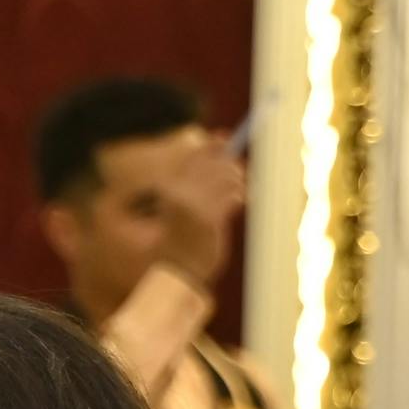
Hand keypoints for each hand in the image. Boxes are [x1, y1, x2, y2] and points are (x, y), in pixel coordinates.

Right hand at [150, 141, 247, 284]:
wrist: (177, 272)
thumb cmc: (182, 240)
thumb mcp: (184, 209)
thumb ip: (200, 185)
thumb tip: (225, 157)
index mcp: (168, 189)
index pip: (193, 158)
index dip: (210, 145)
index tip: (223, 137)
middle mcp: (179, 194)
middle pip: (213, 164)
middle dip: (231, 165)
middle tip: (240, 173)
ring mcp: (194, 206)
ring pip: (226, 178)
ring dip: (238, 182)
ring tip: (239, 192)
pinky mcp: (209, 219)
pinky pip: (233, 195)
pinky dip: (240, 195)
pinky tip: (241, 201)